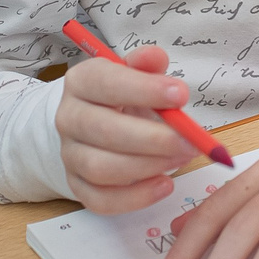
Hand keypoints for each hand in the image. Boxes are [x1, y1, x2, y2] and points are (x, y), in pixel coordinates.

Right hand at [56, 44, 199, 214]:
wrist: (90, 121)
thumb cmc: (121, 94)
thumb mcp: (133, 72)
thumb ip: (146, 64)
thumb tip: (155, 58)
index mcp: (82, 82)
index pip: (106, 83)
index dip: (144, 90)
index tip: (181, 95)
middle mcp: (69, 118)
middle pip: (104, 131)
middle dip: (152, 138)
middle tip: (189, 140)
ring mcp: (69, 155)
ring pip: (101, 168)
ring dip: (147, 166)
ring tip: (182, 158)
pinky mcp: (76, 185)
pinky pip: (100, 200)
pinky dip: (135, 197)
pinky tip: (164, 185)